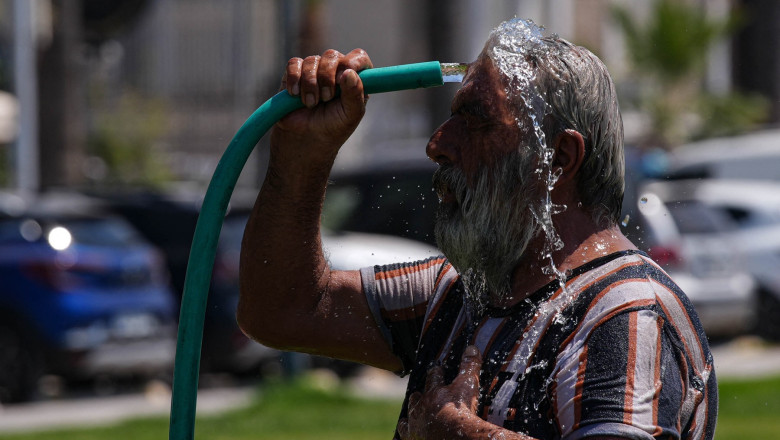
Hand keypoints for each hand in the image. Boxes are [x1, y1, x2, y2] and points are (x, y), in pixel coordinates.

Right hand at [271, 49, 372, 166]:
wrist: (305, 139)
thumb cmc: (332, 128)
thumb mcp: (350, 115)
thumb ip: (355, 94)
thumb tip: (350, 73)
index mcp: (354, 79)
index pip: (358, 57)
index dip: (353, 61)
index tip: (345, 75)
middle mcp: (335, 71)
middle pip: (332, 56)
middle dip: (327, 77)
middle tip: (326, 98)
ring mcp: (314, 70)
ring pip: (312, 60)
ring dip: (310, 84)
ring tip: (310, 104)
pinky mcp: (295, 73)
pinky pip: (293, 64)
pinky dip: (294, 79)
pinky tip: (295, 94)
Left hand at [397, 345, 483, 438]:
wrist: (455, 438)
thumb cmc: (462, 412)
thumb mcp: (468, 386)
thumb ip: (469, 367)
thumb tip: (472, 347)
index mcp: (433, 392)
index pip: (433, 377)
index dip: (436, 373)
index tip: (437, 371)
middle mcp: (420, 408)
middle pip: (416, 398)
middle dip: (419, 395)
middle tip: (421, 394)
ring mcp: (415, 425)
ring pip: (407, 419)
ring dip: (410, 415)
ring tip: (412, 414)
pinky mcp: (413, 439)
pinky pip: (403, 437)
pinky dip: (403, 435)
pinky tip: (403, 435)